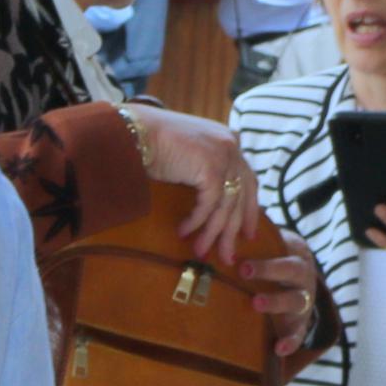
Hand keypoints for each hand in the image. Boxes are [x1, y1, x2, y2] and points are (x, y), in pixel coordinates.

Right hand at [127, 107, 262, 260]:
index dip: (249, 210)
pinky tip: (184, 232)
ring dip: (211, 233)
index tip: (247, 234)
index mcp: (229, 140)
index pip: (247, 181)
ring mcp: (224, 156)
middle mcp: (232, 146)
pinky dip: (197, 222)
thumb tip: (214, 203)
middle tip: (228, 256)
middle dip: (233, 231)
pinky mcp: (211, 168)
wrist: (137, 130)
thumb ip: (204, 170)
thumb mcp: (189, 155)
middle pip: (241, 197)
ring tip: (200, 252)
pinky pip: (208, 205)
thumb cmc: (154, 141)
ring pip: (225, 206)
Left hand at [239, 238, 321, 358]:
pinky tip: (279, 349)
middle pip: (291, 270)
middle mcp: (303, 276)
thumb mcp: (274, 248)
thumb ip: (255, 242)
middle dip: (269, 270)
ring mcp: (304, 301)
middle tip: (244, 270)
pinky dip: (291, 341)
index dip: (265, 255)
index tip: (241, 261)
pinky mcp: (302, 323)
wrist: (302, 284)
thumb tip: (222, 234)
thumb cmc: (278, 262)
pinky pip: (300, 333)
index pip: (285, 249)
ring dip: (276, 301)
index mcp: (296, 254)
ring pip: (295, 300)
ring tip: (256, 303)